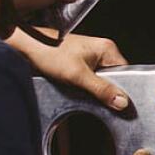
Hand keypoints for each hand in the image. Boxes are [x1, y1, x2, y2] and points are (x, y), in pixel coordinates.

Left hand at [6, 28, 131, 110]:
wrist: (27, 48)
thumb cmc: (49, 53)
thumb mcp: (78, 75)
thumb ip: (101, 89)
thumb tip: (122, 101)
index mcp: (107, 49)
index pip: (127, 73)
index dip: (124, 91)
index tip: (121, 106)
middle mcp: (101, 52)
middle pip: (115, 79)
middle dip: (108, 93)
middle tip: (101, 104)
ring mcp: (91, 58)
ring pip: (102, 82)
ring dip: (96, 92)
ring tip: (86, 96)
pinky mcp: (80, 65)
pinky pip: (91, 81)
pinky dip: (87, 89)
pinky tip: (80, 93)